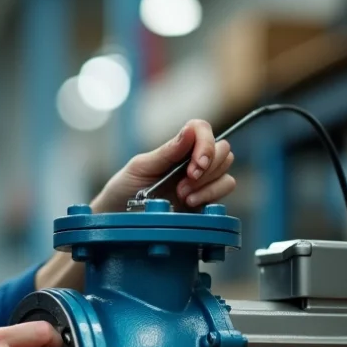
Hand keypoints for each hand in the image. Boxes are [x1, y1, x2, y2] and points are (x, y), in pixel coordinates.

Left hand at [94, 119, 235, 212]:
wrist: (119, 217)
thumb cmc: (125, 189)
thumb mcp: (141, 167)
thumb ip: (167, 152)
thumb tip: (190, 131)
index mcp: (177, 148)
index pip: (202, 129)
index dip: (206, 142)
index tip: (197, 164)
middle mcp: (192, 160)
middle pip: (222, 149)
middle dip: (207, 167)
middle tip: (184, 182)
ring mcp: (201, 180)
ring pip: (226, 170)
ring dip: (207, 183)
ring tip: (182, 195)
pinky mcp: (206, 199)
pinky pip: (226, 188)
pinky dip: (212, 194)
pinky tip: (190, 203)